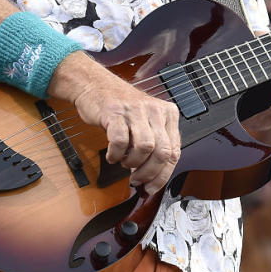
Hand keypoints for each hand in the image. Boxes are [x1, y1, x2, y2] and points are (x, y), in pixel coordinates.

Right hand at [53, 54, 180, 192]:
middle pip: (162, 152)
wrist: (96, 85)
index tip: (152, 186)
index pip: (174, 151)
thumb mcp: (146, 121)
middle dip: (149, 173)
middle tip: (136, 179)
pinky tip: (112, 155)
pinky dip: (116, 154)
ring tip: (123, 162)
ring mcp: (136, 110)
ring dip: (132, 162)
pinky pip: (120, 141)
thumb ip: (155, 144)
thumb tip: (155, 177)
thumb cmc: (121, 107)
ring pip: (145, 148)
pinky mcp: (116, 113)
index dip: (163, 175)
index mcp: (168, 113)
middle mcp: (155, 110)